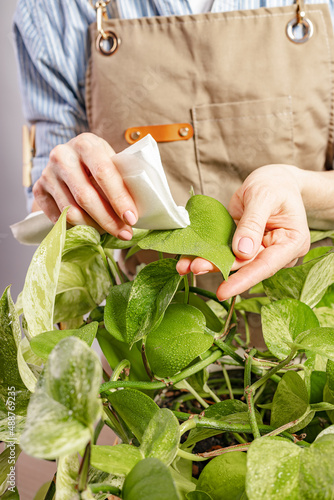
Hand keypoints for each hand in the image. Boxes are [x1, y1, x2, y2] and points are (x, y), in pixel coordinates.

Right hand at [32, 133, 137, 239]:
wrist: (71, 160)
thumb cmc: (100, 164)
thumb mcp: (113, 163)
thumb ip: (124, 180)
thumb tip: (140, 211)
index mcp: (86, 143)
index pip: (103, 173)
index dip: (118, 198)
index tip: (132, 218)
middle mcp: (62, 155)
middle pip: (85, 196)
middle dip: (108, 220)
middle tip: (124, 233)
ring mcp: (47, 173)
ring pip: (71, 211)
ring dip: (93, 227)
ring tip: (108, 231)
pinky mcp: (39, 189)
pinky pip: (58, 218)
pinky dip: (76, 228)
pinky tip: (89, 228)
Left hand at [176, 165, 310, 299]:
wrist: (275, 179)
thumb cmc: (276, 185)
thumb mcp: (264, 197)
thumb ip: (253, 223)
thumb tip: (242, 251)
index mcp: (291, 243)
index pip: (266, 266)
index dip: (243, 280)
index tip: (224, 291)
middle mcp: (275, 252)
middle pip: (245, 266)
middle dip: (219, 268)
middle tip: (195, 267)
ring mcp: (258, 249)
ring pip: (232, 261)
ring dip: (208, 263)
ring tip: (185, 265)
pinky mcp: (242, 244)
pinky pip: (224, 250)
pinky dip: (206, 253)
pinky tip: (188, 257)